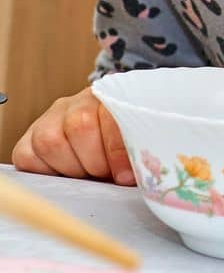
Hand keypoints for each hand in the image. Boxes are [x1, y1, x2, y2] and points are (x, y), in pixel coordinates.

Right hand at [13, 86, 133, 185]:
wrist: (102, 132)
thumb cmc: (124, 141)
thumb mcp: (137, 141)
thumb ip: (142, 150)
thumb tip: (148, 174)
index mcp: (112, 96)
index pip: (111, 116)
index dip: (117, 150)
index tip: (126, 176)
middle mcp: (78, 102)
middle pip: (79, 127)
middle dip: (95, 162)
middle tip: (105, 175)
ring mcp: (51, 117)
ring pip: (50, 141)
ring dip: (72, 168)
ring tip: (87, 175)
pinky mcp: (29, 137)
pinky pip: (28, 155)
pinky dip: (46, 171)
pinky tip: (66, 174)